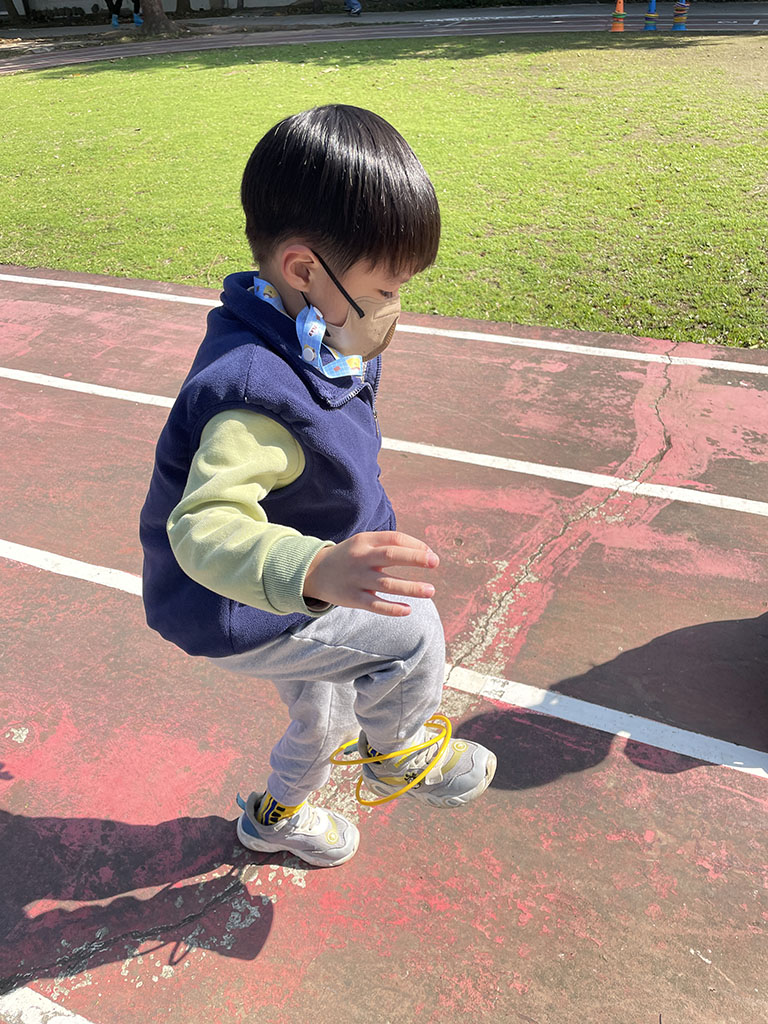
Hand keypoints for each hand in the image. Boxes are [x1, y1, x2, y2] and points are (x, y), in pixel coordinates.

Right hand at [303, 531, 438, 616]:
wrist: (314, 572)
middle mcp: (361, 559)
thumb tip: (424, 552)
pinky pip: (374, 604)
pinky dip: (391, 608)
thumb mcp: (364, 543)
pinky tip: (408, 610)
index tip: (431, 554)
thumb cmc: (350, 557)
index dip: (415, 545)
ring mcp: (356, 579)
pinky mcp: (352, 598)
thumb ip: (389, 544)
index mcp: (365, 541)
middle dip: (414, 558)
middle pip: (391, 556)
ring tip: (431, 591)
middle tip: (435, 562)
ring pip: (387, 584)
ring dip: (410, 588)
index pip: (394, 539)